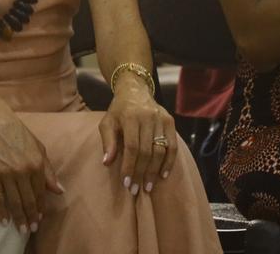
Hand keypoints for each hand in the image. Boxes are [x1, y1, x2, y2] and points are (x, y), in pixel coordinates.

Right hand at [0, 102, 62, 232]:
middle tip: (31, 229)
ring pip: (14, 202)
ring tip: (21, 229)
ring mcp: (6, 173)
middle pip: (28, 200)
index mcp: (37, 163)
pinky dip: (1, 211)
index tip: (40, 218)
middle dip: (31, 217)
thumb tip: (59, 190)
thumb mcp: (38, 147)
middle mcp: (23, 170)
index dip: (40, 207)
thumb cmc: (17, 132)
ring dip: (18, 218)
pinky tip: (4, 220)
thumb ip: (48, 170)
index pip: (41, 192)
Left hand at [99, 77, 176, 196]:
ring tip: (148, 186)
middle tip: (136, 189)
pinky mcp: (170, 121)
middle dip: (141, 173)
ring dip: (154, 171)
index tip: (126, 183)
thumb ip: (107, 141)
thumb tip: (107, 163)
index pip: (132, 147)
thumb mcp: (107, 122)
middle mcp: (148, 118)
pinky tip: (163, 175)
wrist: (135, 90)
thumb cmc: (118, 110)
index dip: (129, 166)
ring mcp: (161, 119)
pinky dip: (169, 162)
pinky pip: (172, 146)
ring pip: (160, 150)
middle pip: (147, 151)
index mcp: (130, 117)